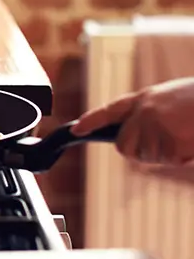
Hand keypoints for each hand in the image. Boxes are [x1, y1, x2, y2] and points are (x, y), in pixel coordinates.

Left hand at [70, 78, 193, 165]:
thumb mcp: (174, 99)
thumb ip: (151, 113)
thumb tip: (132, 137)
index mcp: (147, 98)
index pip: (111, 110)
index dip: (92, 121)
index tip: (76, 130)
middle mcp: (145, 112)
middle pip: (124, 146)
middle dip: (140, 150)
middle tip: (168, 140)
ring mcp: (157, 127)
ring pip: (148, 156)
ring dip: (166, 153)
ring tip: (188, 133)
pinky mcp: (172, 143)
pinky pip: (169, 160)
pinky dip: (183, 157)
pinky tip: (193, 140)